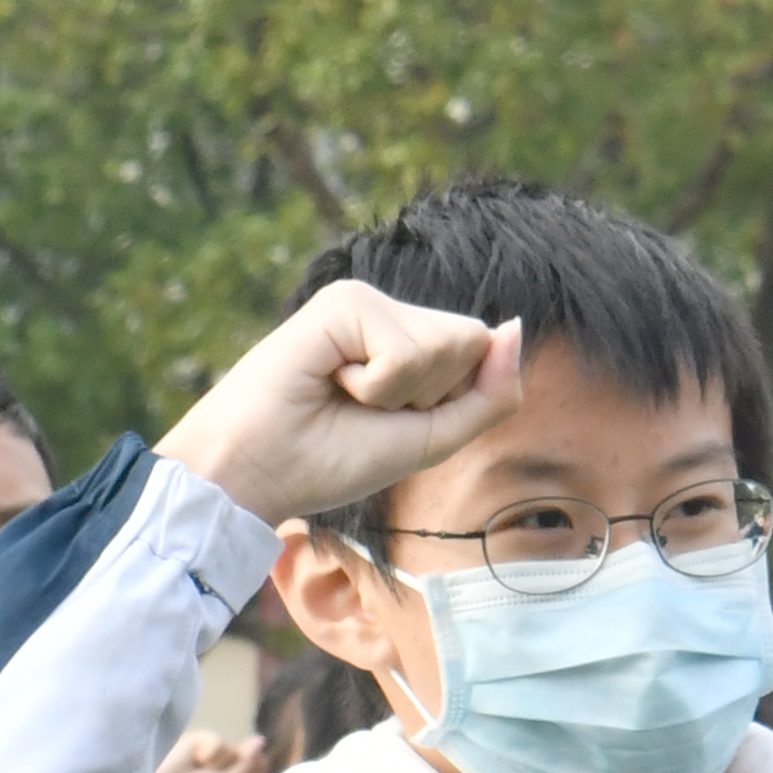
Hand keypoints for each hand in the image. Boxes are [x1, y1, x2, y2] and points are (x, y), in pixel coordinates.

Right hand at [142, 728, 267, 772]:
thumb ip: (244, 763)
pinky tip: (195, 759)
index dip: (259, 763)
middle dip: (241, 761)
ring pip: (230, 749)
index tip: (264, 764)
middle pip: (244, 754)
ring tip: (200, 768)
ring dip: (218, 762)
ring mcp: (210, 749)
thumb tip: (261, 739)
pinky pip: (217, 742)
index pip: (252, 765)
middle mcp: (222, 761)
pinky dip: (209, 754)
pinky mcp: (198, 738)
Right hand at [162, 281, 519, 525]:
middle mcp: (389, 313)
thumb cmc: (332, 460)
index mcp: (408, 341)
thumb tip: (514, 327)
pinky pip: (407, 351)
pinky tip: (329, 378)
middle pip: (471, 342)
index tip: (389, 420)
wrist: (258, 473)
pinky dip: (375, 385)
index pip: (481, 354)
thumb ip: (488, 393)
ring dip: (399, 392)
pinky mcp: (343, 300)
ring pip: (446, 344)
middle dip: (430, 394)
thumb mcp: (432, 437)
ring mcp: (365, 301)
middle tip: (364, 407)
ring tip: (344, 394)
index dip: (447, 402)